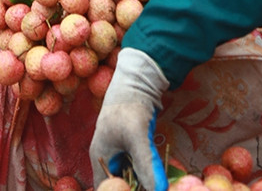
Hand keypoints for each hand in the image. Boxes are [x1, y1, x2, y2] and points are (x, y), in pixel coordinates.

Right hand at [90, 47, 168, 190]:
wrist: (137, 81)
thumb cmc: (130, 106)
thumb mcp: (137, 135)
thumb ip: (145, 164)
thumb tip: (158, 190)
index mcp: (100, 156)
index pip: (106, 188)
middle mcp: (107, 157)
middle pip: (120, 183)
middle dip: (137, 188)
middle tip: (156, 188)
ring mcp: (119, 151)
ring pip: (132, 177)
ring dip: (145, 181)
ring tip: (159, 182)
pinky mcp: (131, 147)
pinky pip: (139, 167)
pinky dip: (149, 172)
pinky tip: (160, 174)